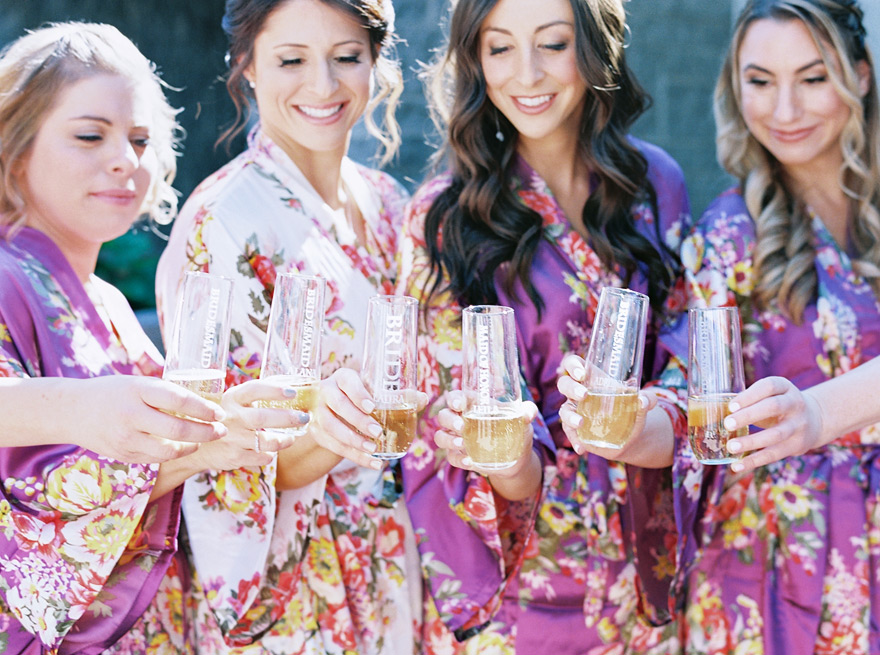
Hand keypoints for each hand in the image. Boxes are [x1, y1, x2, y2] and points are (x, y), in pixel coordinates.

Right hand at [63, 376, 226, 462]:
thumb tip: (205, 402)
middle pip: (178, 430)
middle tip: (221, 430)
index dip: (204, 409)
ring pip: (170, 450)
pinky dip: (176, 453)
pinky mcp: (124, 455)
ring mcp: (126, 438)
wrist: (73, 411)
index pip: (179, 400)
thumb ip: (165, 393)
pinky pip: (157, 458)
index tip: (220, 412)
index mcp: (138, 390)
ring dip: (193, 446)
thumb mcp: (139, 383)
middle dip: (206, 432)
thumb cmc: (115, 393)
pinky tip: (186, 446)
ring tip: (205, 438)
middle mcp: (131, 415)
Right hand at [219, 378, 309, 454]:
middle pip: (262, 418)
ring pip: (265, 441)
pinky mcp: (234, 457)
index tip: (292, 392)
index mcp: (232, 398)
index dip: (274, 390)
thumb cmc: (226, 418)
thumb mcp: (234, 402)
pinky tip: (272, 450)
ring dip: (284, 440)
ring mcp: (231, 439)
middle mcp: (230, 417)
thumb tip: (292, 389)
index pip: (254, 390)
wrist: (199, 445)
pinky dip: (271, 454)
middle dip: (288, 418)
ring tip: (292, 438)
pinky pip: (262, 457)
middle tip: (304, 417)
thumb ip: (255, 396)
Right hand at [309, 368, 427, 468]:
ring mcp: (317, 412)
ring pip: (331, 427)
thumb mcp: (374, 393)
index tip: (372, 407)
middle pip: (338, 405)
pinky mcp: (317, 432)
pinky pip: (334, 445)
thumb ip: (398, 396)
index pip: (348, 382)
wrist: (334, 412)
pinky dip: (354, 456)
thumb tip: (423, 398)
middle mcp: (326, 391)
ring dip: (353, 440)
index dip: (359, 394)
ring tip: (373, 449)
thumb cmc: (360, 398)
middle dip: (358, 420)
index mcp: (342, 377)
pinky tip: (372, 462)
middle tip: (378, 432)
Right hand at [434, 390, 538, 479]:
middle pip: (444, 415)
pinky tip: (469, 462)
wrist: (518, 458)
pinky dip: (458, 459)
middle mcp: (462, 420)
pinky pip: (451, 457)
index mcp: (474, 405)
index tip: (459, 404)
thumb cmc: (517, 430)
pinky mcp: (461, 456)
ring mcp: (459, 439)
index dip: (454, 398)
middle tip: (461, 426)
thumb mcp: (523, 419)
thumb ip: (528, 411)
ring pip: (441, 436)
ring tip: (461, 444)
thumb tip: (528, 414)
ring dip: (448, 439)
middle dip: (449, 420)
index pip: (457, 397)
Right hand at [556, 354, 656, 461]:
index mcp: (591, 378)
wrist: (629, 434)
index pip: (573, 364)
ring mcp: (575, 412)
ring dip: (569, 416)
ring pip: (564, 410)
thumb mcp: (642, 402)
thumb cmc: (631, 409)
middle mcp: (578, 393)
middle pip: (564, 384)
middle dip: (571, 387)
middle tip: (584, 395)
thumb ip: (648, 398)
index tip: (582, 373)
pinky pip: (569, 433)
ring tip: (581, 423)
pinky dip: (574, 440)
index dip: (573, 365)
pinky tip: (582, 448)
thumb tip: (644, 400)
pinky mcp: (576, 430)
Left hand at [724, 376, 823, 473]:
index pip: (769, 386)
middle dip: (749, 415)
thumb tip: (713, 411)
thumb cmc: (778, 404)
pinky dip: (754, 461)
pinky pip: (774, 455)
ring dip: (752, 442)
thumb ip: (748, 400)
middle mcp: (795, 404)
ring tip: (731, 447)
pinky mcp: (796, 446)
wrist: (815, 419)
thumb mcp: (770, 395)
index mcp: (785, 387)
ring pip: (776, 434)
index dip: (750, 395)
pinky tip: (737, 466)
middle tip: (727, 424)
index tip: (731, 405)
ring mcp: (798, 426)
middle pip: (773, 407)